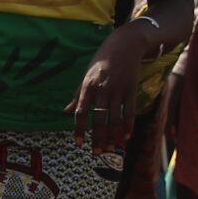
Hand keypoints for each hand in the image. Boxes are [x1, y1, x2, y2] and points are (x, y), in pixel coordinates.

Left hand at [69, 24, 150, 149]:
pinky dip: (128, 126)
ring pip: (115, 120)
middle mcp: (102, 90)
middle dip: (97, 138)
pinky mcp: (131, 90)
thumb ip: (78, 95)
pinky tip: (125, 137)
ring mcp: (118, 91)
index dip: (80, 130)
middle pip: (99, 120)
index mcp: (87, 87)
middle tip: (96, 152)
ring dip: (112, 137)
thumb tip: (66, 111)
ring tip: (110, 148)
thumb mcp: (86, 75)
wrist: (124, 45)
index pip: (81, 113)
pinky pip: (130, 113)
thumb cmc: (101, 61)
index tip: (79, 143)